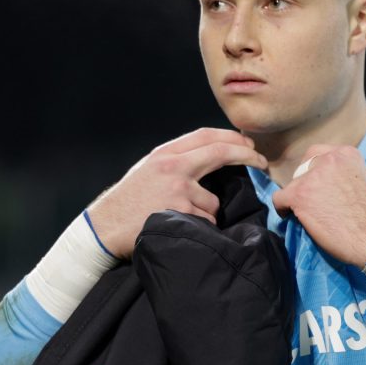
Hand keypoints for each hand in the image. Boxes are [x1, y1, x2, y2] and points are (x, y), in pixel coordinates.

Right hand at [86, 128, 267, 257]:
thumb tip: (213, 159)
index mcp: (165, 154)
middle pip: (220, 152)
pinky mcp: (180, 212)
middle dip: (247, 156)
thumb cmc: (128, 202)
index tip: (248, 144)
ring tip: (184, 218)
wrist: (103, 226)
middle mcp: (172, 167)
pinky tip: (181, 228)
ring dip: (208, 212)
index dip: (232, 138)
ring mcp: (177, 189)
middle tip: (262, 163)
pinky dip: (200, 228)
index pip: (205, 135)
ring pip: (214, 200)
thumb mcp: (149, 171)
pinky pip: (205, 221)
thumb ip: (177, 163)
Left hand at [272, 145, 365, 265]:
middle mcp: (328, 159)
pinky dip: (282, 208)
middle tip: (312, 198)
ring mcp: (312, 176)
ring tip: (306, 212)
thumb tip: (336, 181)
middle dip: (306, 181)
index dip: (317, 171)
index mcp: (346, 153)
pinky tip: (290, 216)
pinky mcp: (299, 195)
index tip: (319, 184)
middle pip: (305, 166)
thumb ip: (348, 173)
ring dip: (298, 196)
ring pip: (293, 183)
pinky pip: (279, 198)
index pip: (320, 154)